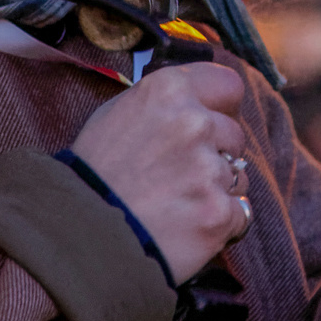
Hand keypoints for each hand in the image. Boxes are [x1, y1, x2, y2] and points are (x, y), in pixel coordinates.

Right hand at [72, 62, 251, 282]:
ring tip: (177, 205)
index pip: (229, 86)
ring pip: (238, 177)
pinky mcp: (218, 213)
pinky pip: (240, 214)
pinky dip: (219, 224)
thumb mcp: (117, 114)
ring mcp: (208, 169)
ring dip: (217, 191)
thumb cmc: (95, 173)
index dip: (222, 108)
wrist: (80, 234)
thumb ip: (164, 103)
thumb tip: (200, 101)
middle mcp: (193, 122)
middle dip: (217, 155)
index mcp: (168, 90)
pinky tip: (187, 227)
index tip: (212, 124)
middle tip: (180, 176)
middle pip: (235, 135)